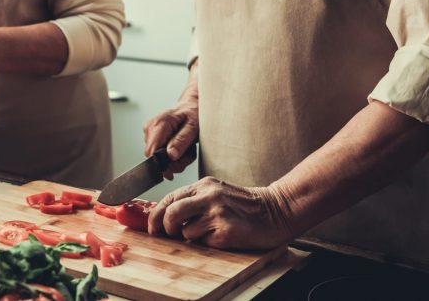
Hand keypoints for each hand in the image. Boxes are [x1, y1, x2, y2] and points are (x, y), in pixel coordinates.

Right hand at [143, 103, 198, 177]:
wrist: (191, 106)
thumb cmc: (194, 114)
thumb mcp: (194, 127)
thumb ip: (182, 141)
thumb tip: (171, 155)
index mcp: (159, 123)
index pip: (151, 152)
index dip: (162, 164)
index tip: (176, 167)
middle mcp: (151, 127)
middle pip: (155, 157)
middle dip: (173, 162)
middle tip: (188, 156)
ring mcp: (150, 132)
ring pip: (158, 158)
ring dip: (176, 159)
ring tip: (187, 149)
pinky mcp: (152, 137)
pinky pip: (160, 154)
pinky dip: (173, 155)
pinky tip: (182, 148)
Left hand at [148, 177, 293, 249]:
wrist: (276, 210)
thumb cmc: (245, 205)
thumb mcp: (217, 192)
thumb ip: (195, 200)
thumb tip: (168, 217)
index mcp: (204, 185)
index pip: (170, 198)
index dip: (156, 214)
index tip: (152, 227)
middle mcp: (209, 196)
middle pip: (171, 213)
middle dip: (165, 227)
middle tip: (167, 234)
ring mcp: (217, 213)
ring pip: (186, 231)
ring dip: (191, 237)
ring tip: (208, 232)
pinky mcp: (226, 231)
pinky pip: (204, 242)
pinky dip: (207, 243)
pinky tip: (221, 236)